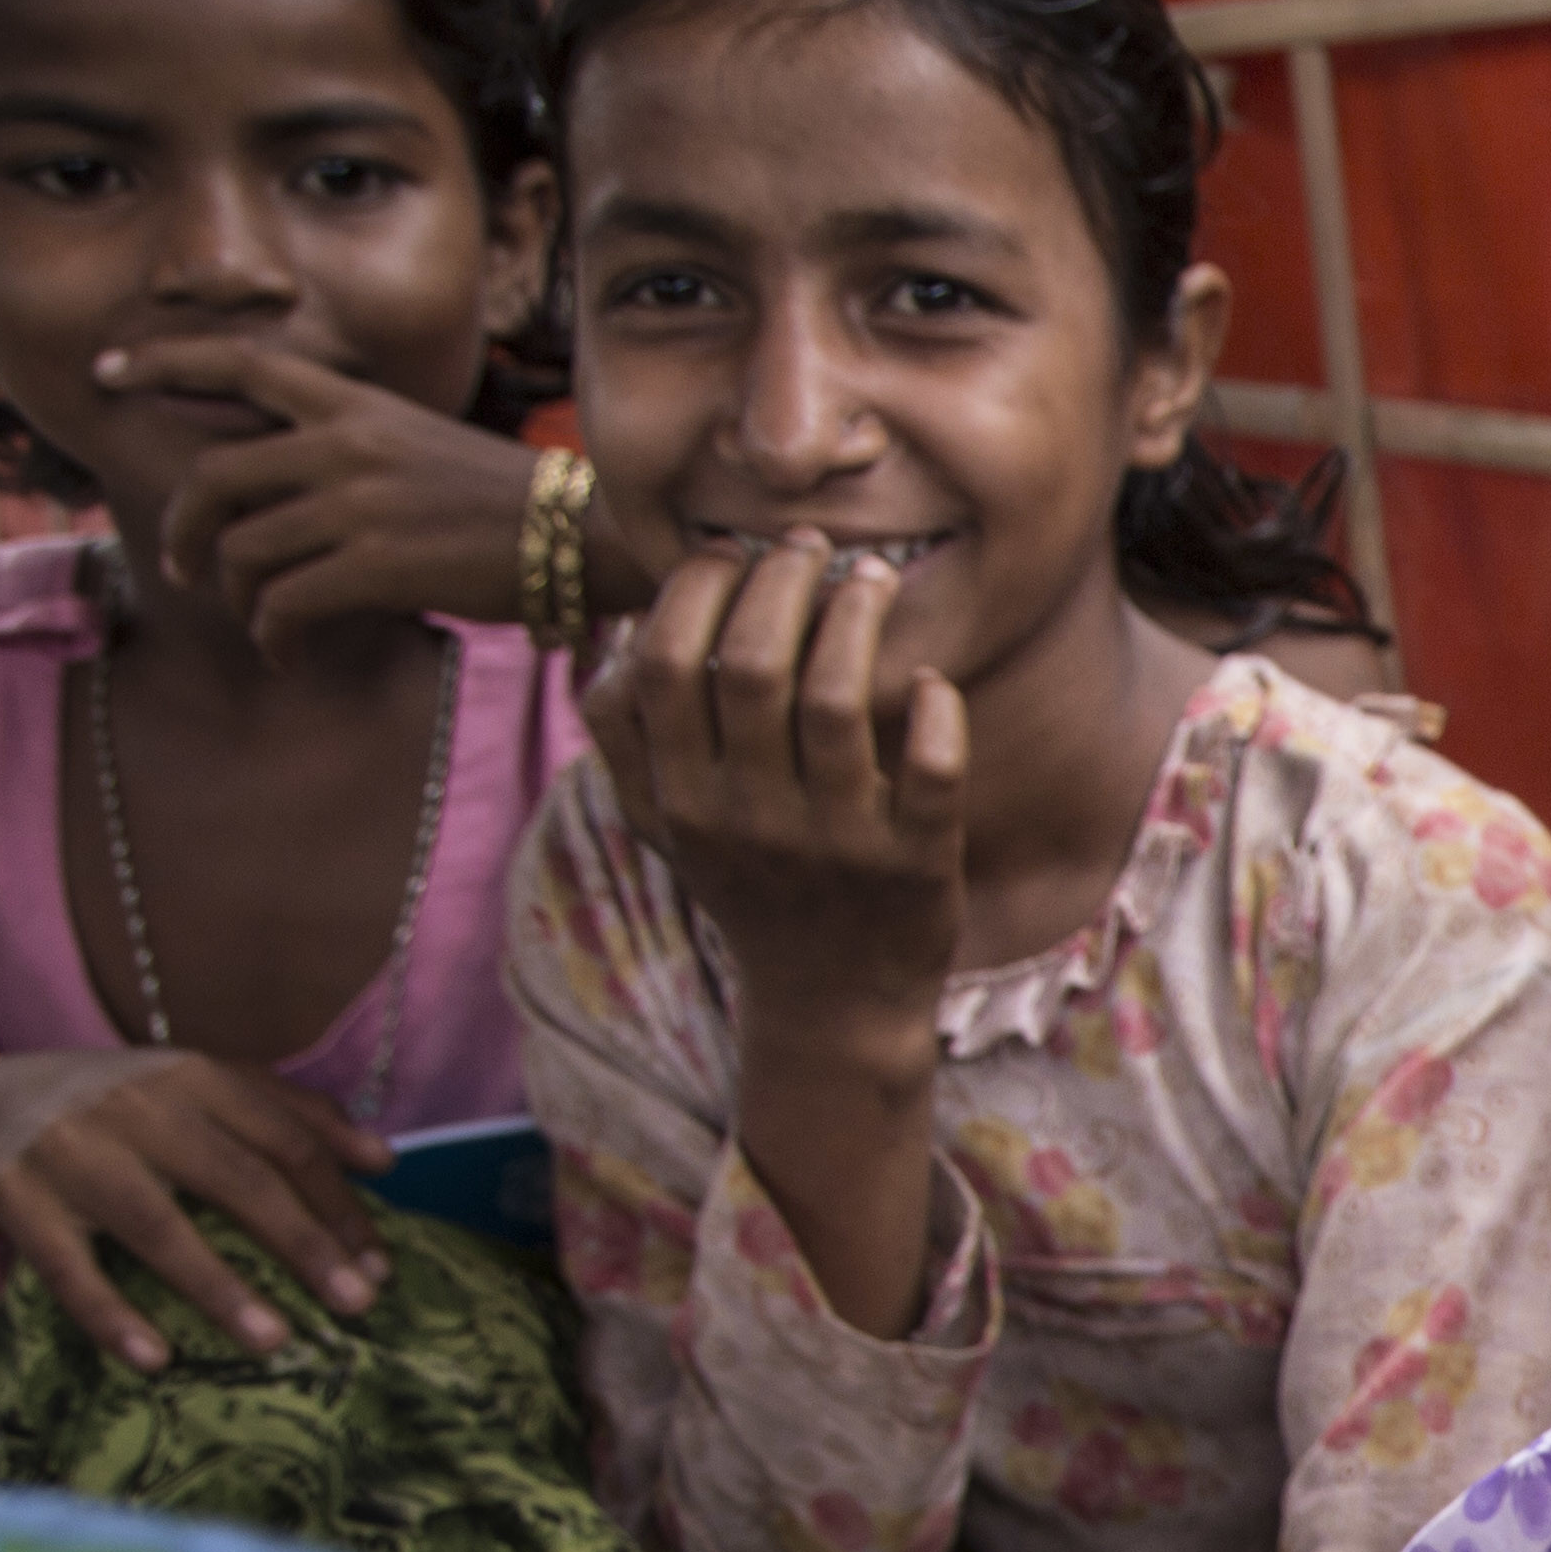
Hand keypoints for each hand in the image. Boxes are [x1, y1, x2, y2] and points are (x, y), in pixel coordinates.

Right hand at [0, 1045, 385, 1368]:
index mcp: (192, 1077)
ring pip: (155, 1225)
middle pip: (235, 1178)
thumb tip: (385, 1158)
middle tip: (357, 1304)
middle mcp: (136, 1108)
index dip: (338, 1205)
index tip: (380, 1267)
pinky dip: (110, 1314)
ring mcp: (73, 1154)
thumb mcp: (202, 1089)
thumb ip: (292, 1114)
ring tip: (274, 1340)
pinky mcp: (17, 1200)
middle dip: (302, 1243)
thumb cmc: (125, 1107)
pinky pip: (68, 1267)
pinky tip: (154, 1359)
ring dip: (218, 1286)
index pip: (285, 1142)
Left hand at [128, 339, 588, 653]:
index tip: (108, 372)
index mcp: (355, 406)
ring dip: (237, 597)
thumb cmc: (508, 502)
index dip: (162, 362)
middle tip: (184, 564)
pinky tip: (287, 652)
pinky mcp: (376, 566)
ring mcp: (358, 505)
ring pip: (244, 551)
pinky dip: (272, 636)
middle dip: (182, 528)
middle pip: (214, 477)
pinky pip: (284, 604)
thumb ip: (349, 446)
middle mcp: (345, 445)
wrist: (585, 536)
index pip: (238, 361)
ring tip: (259, 622)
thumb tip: (281, 486)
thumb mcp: (420, 443)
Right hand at [587, 532, 971, 1028]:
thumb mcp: (665, 827)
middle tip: (812, 547)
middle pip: (753, 666)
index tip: (734, 550)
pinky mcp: (919, 865)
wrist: (831, 1004)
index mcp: (682, 799)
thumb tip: (614, 635)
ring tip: (874, 579)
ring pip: (840, 700)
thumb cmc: (749, 886)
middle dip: (783, 582)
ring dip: (859, 618)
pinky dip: (936, 708)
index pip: (667, 665)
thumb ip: (623, 739)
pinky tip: (929, 680)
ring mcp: (837, 843)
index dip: (698, 590)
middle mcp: (751, 819)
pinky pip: (934, 769)